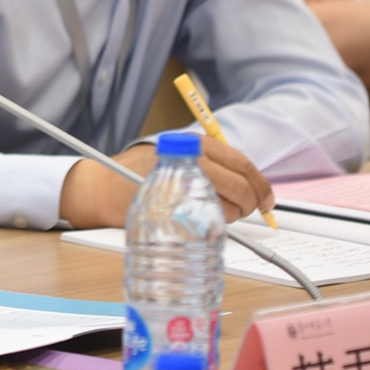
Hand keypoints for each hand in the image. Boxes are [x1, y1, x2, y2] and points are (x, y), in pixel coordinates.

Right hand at [59, 136, 275, 228]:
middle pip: (240, 185)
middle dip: (251, 204)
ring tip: (212, 214)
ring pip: (229, 205)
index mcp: (196, 143)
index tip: (267, 201)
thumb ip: (209, 166)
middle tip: (249, 212)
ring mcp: (182, 181)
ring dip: (231, 216)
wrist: (102, 185)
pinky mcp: (173, 203)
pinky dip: (213, 225)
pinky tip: (201, 222)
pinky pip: (209, 220)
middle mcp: (192, 158)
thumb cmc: (139, 174)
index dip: (261, 185)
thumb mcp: (176, 157)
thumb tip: (249, 187)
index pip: (242, 164)